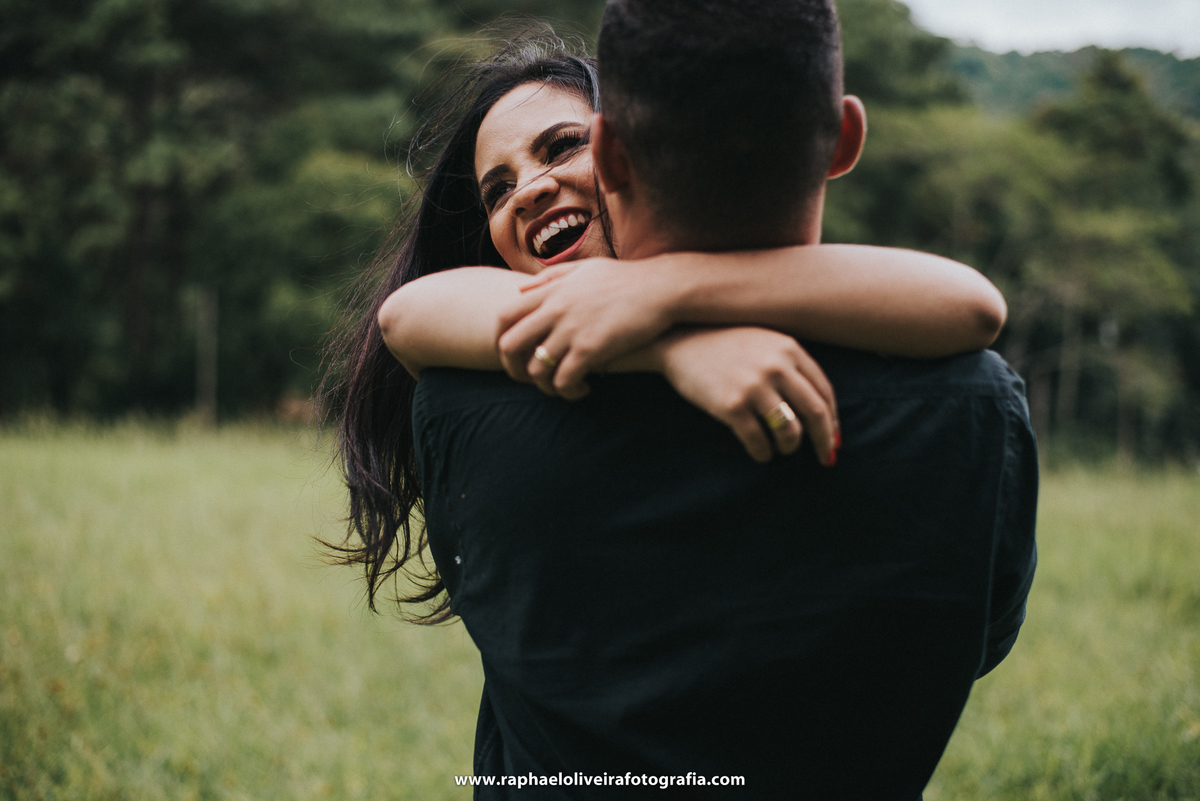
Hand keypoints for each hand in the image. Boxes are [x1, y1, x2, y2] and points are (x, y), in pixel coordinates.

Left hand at [496, 258, 675, 398]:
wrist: (662, 288)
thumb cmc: (627, 279)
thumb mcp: (584, 269)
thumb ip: (550, 277)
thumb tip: (521, 289)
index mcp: (551, 290)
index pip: (504, 316)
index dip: (500, 339)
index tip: (513, 354)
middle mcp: (554, 310)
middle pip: (510, 345)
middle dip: (513, 369)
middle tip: (530, 380)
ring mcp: (571, 330)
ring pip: (536, 370)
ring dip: (544, 386)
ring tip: (562, 388)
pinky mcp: (590, 349)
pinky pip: (563, 380)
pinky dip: (568, 391)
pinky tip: (584, 389)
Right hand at [657, 327, 839, 464]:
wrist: (678, 339)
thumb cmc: (724, 343)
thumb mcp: (764, 341)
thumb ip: (791, 365)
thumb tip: (819, 410)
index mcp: (789, 349)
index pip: (825, 391)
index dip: (833, 420)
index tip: (833, 438)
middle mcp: (776, 366)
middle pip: (816, 413)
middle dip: (824, 441)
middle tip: (826, 458)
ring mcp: (753, 386)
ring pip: (790, 431)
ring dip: (789, 447)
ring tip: (781, 448)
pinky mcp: (731, 405)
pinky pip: (758, 441)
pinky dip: (763, 454)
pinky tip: (760, 454)